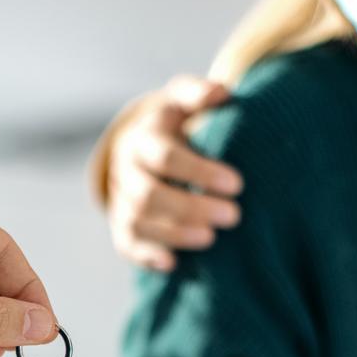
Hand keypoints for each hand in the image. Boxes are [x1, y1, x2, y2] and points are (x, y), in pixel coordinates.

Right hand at [106, 76, 243, 270]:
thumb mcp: (183, 102)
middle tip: (233, 217)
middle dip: (191, 208)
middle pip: (149, 195)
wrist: (140, 149)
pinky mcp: (120, 227)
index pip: (165, 157)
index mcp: (142, 139)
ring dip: (173, 234)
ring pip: (136, 223)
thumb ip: (199, 94)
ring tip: (211, 239)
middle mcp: (125, 171)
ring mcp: (119, 201)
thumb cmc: (175, 124)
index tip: (237, 185)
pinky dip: (147, 256)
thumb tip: (222, 93)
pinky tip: (173, 263)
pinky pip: (126, 246)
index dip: (199, 172)